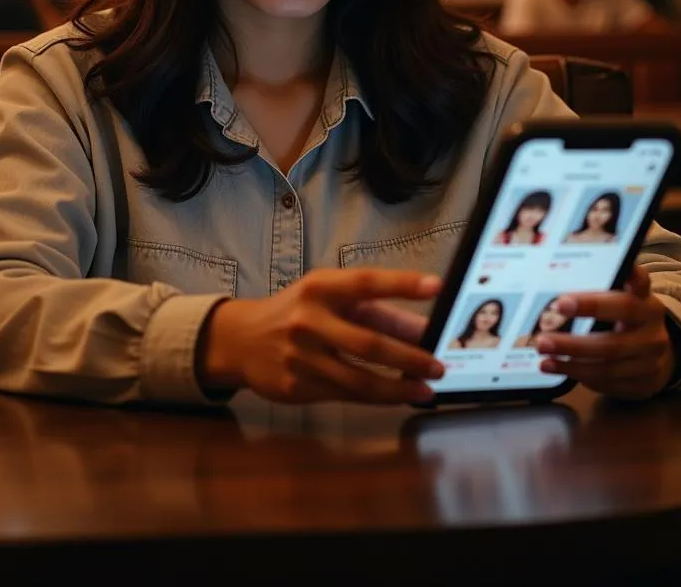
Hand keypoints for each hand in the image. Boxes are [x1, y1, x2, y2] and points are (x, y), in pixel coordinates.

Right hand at [197, 269, 443, 404]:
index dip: (400, 283)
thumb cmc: (299, 311)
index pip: (365, 283)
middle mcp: (308, 320)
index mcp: (319, 288)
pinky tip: (398, 397)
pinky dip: (377, 398)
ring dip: (398, 387)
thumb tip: (425, 329)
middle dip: (409, 356)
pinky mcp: (297, 387)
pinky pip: (346, 396)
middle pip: (368, 343)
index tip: (436, 286)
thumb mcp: (332, 298)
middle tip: (439, 364)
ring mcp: (300, 357)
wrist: (241, 340)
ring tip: (427, 388)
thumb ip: (377, 311)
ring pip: (359, 379)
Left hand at [534, 266, 674, 400]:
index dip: (612, 287)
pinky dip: (578, 374)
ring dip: (571, 361)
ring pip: (608, 364)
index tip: (567, 298)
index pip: (636, 287)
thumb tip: (553, 298)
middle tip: (543, 336)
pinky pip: (606, 381)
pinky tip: (557, 367)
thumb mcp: (619, 301)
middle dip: (575, 340)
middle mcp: (653, 330)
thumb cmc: (624, 319)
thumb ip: (598, 295)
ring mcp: (651, 360)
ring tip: (543, 355)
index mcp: (645, 302)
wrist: (654, 355)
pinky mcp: (644, 382)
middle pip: (613, 339)